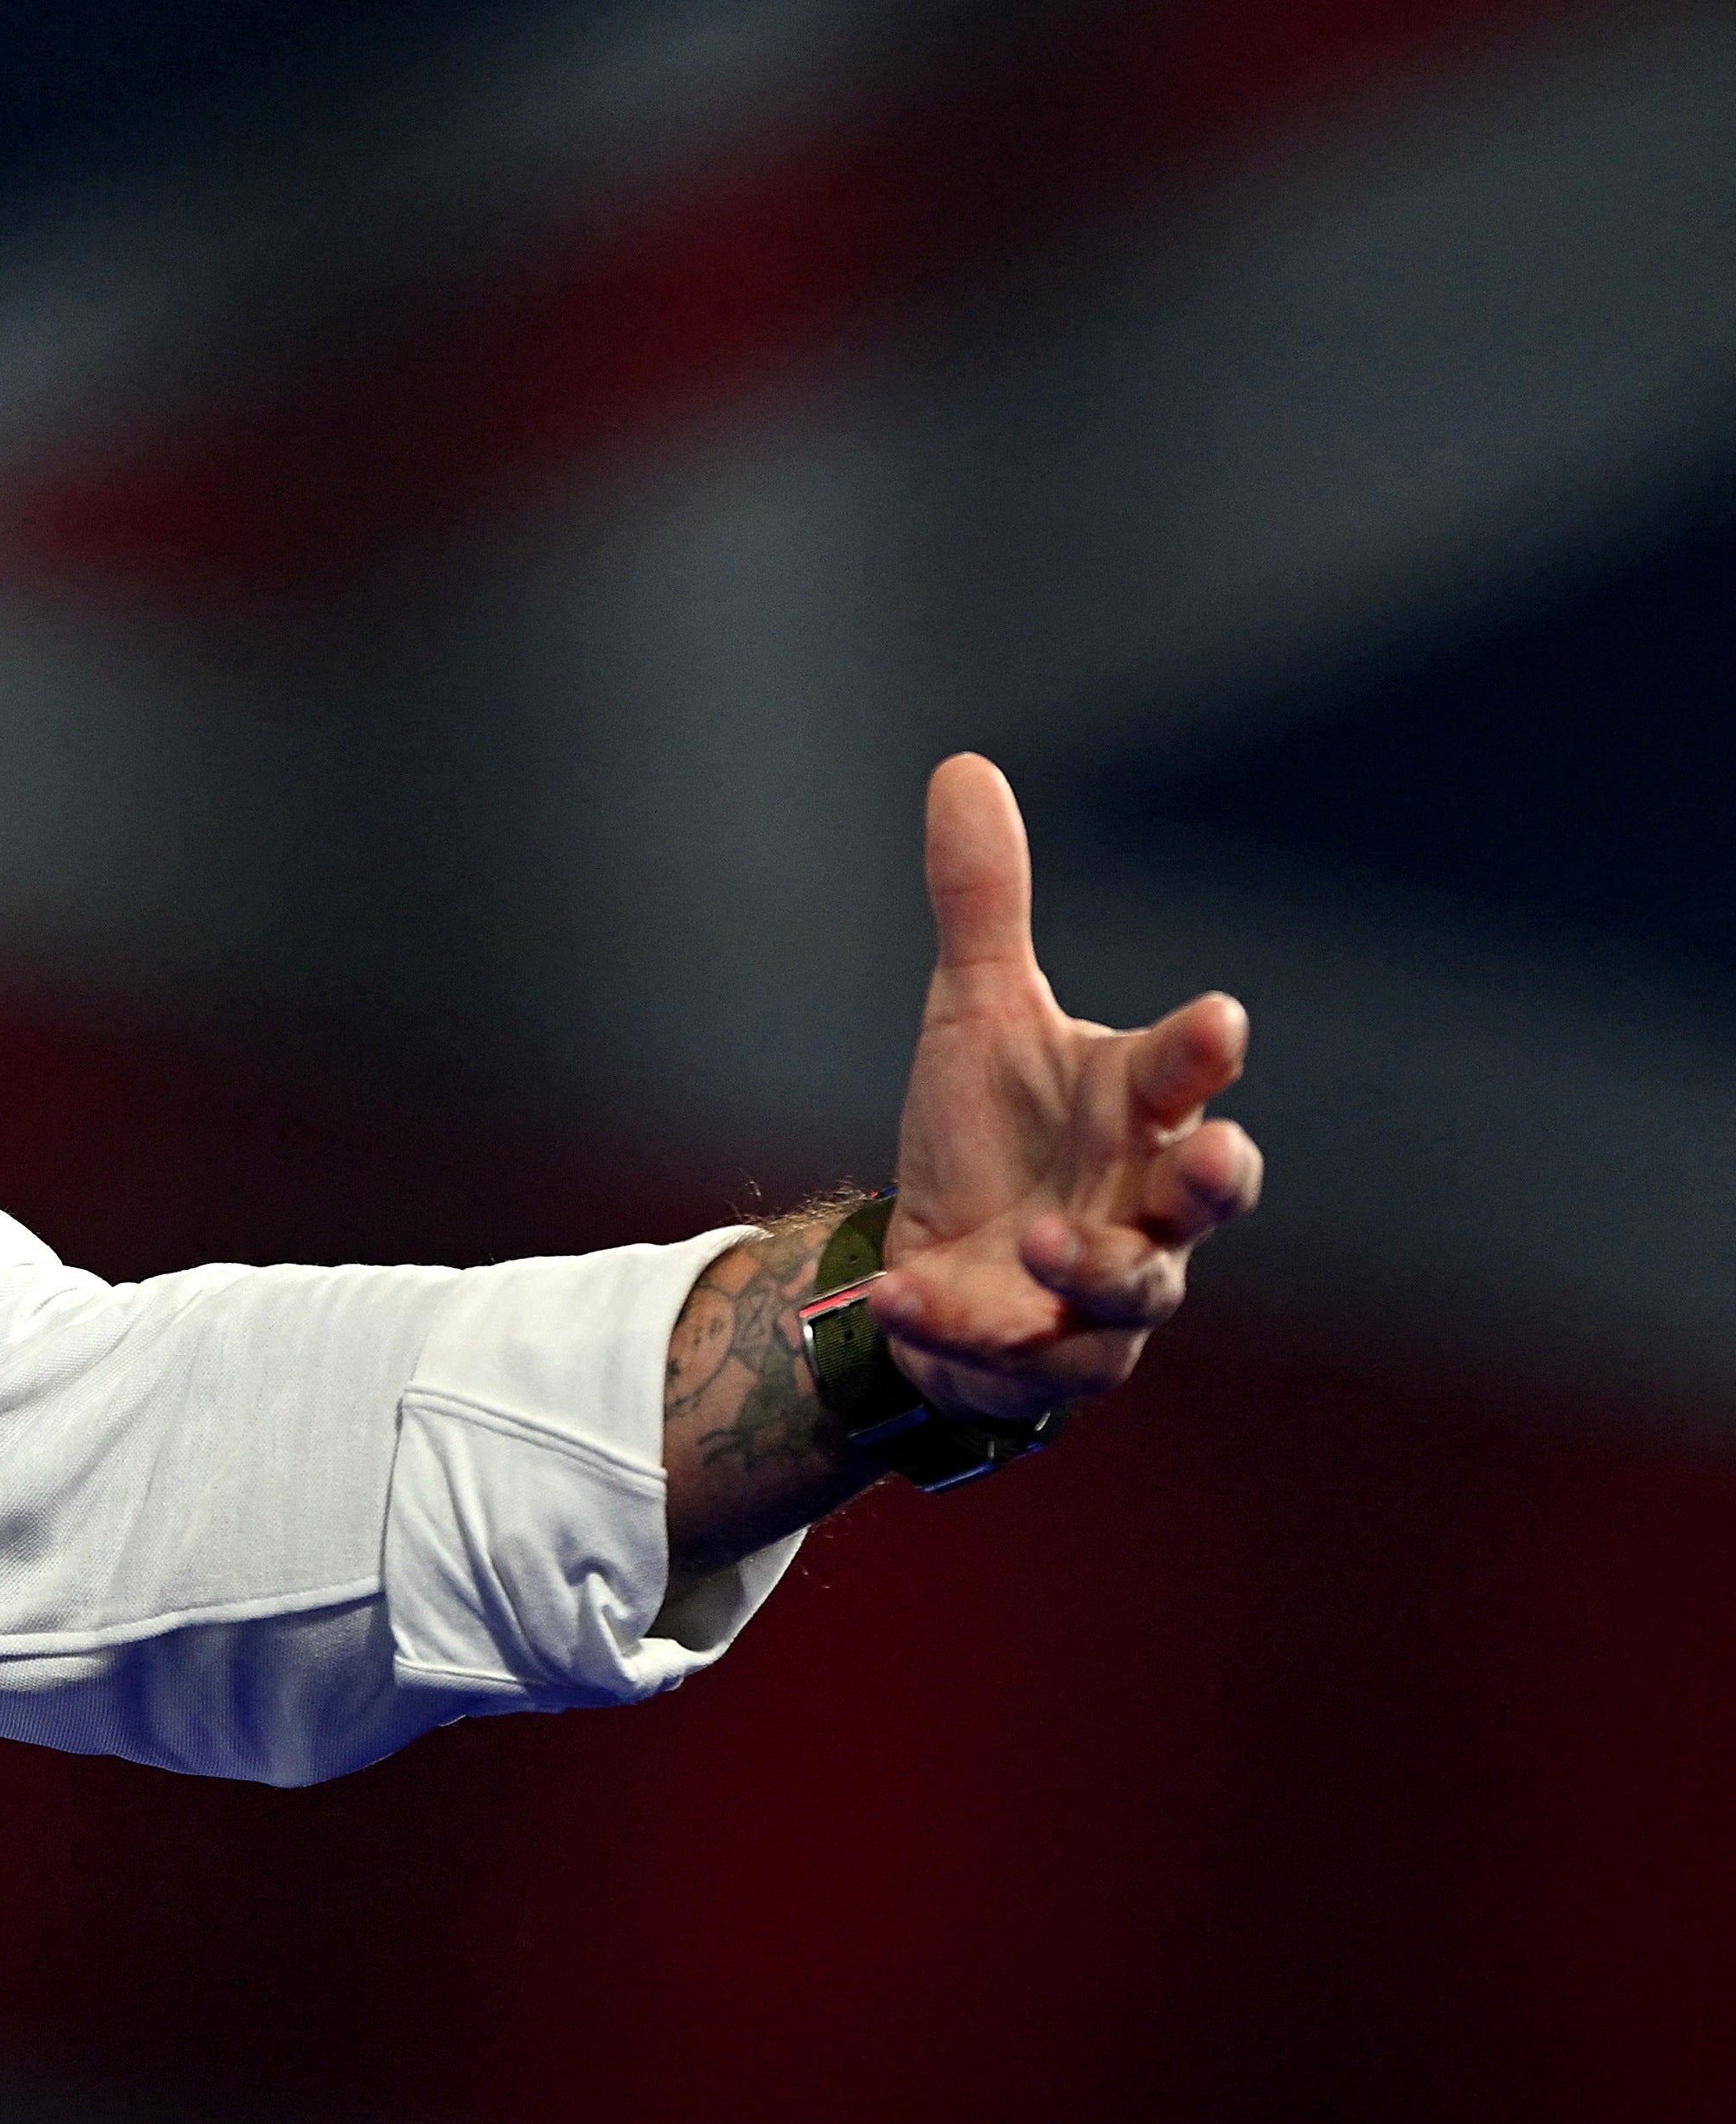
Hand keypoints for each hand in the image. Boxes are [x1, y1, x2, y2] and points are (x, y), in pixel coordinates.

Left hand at [873, 752, 1261, 1427]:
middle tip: (1211, 1154)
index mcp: (1135, 1109)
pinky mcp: (1051, 1358)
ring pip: (1135, 1291)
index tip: (1217, 1017)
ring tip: (1032, 1240)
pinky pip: (1027, 1356)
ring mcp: (1107, 1288)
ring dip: (1090, 1269)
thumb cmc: (990, 1133)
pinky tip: (906, 1297)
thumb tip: (963, 765)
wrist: (938, 1259)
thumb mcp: (974, 1016)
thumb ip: (982, 908)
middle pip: (1212, 1194)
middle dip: (1215, 1177)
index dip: (1203, 1047)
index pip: (1183, 1071)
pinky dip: (968, 1327)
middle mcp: (1143, 1200)